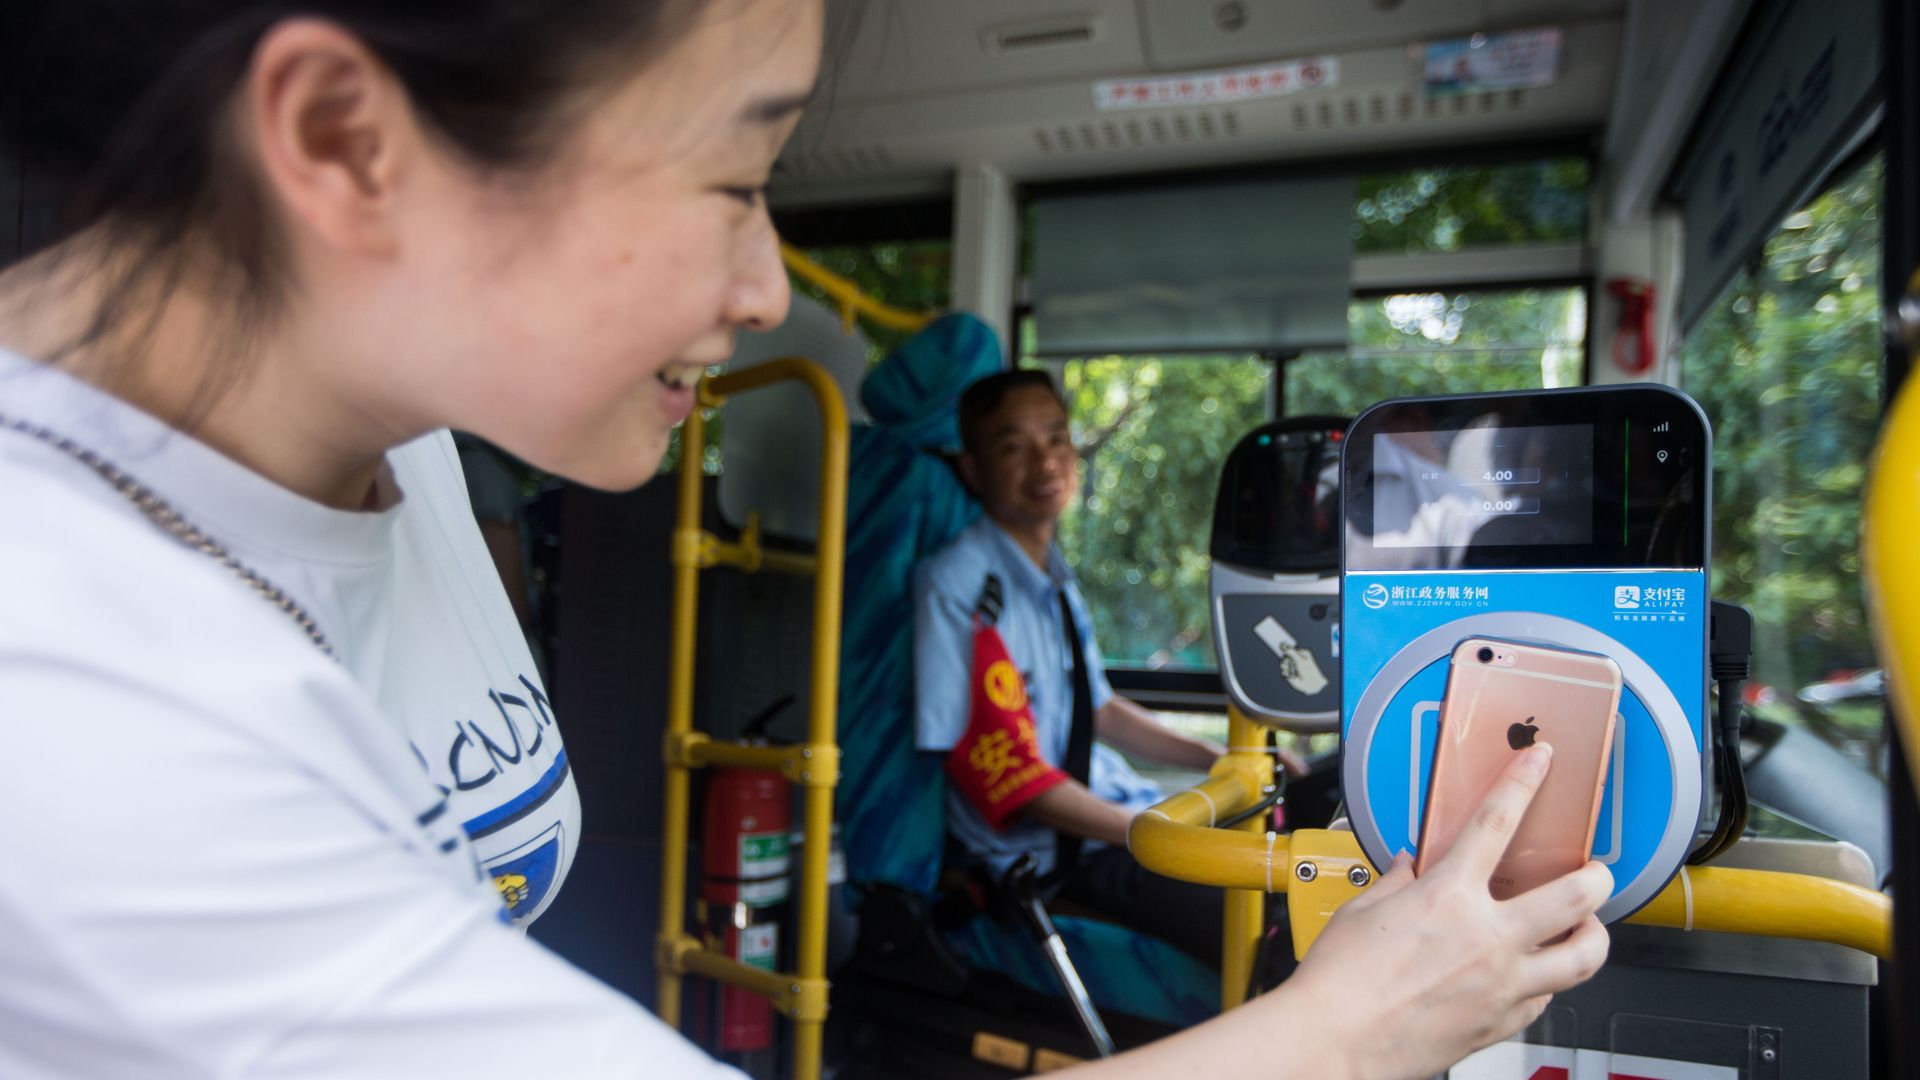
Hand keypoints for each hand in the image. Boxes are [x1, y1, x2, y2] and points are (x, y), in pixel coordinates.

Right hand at [1273, 744, 1611, 1078]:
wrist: (1335, 1041)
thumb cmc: (1340, 982)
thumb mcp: (1363, 912)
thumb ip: (1397, 884)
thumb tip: (1409, 869)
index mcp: (1448, 897)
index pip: (1497, 822)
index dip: (1524, 782)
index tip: (1541, 762)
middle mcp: (1487, 938)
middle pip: (1574, 896)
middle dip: (1596, 876)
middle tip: (1595, 871)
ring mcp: (1501, 985)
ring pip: (1582, 957)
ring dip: (1592, 935)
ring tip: (1586, 926)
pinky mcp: (1500, 1024)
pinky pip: (1546, 999)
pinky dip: (1548, 982)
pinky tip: (1534, 974)